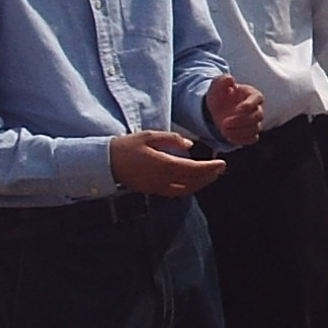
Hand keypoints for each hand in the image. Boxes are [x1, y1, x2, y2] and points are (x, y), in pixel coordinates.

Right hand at [110, 131, 227, 196]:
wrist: (106, 162)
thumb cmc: (127, 146)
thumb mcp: (149, 135)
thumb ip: (171, 139)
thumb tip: (189, 145)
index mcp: (161, 164)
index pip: (192, 168)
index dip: (209, 168)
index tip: (221, 163)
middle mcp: (161, 179)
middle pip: (191, 181)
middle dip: (209, 176)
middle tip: (221, 168)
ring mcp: (157, 187)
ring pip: (185, 190)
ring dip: (201, 183)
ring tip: (212, 175)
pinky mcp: (153, 191)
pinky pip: (176, 192)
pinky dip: (189, 188)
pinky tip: (195, 182)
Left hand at [204, 76, 264, 147]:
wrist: (217, 108)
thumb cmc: (220, 94)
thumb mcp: (217, 85)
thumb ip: (223, 80)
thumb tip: (230, 79)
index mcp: (252, 94)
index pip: (257, 99)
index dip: (248, 105)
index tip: (236, 109)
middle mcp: (256, 108)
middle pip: (258, 116)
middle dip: (241, 121)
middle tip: (224, 123)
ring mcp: (254, 121)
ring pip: (256, 129)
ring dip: (240, 132)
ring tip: (224, 131)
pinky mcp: (251, 132)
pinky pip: (253, 139)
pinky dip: (242, 140)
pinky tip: (229, 137)